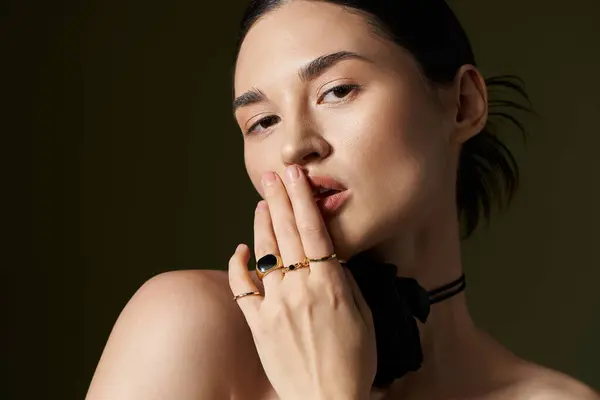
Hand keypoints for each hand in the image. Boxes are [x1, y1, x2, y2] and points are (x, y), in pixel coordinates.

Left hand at [228, 165, 375, 399]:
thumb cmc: (354, 362)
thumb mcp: (364, 316)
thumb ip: (346, 283)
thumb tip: (331, 259)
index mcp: (329, 285)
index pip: (313, 230)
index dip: (303, 199)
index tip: (296, 176)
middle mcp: (299, 289)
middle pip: (286, 234)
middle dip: (280, 199)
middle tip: (273, 176)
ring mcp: (275, 306)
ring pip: (263, 253)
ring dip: (262, 224)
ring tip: (262, 202)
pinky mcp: (258, 324)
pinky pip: (242, 288)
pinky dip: (237, 266)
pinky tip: (239, 249)